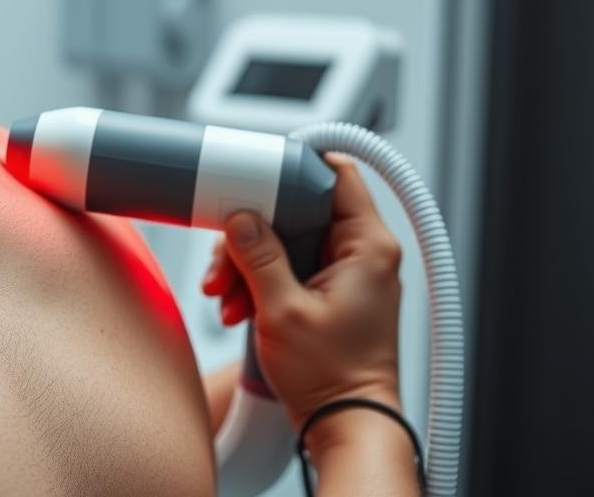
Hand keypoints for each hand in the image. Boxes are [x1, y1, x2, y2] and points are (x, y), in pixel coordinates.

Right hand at [199, 153, 402, 429]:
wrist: (345, 425)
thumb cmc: (333, 378)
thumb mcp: (282, 311)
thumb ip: (260, 256)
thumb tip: (241, 218)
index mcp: (368, 246)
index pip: (336, 175)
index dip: (293, 167)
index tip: (253, 175)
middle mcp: (363, 254)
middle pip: (298, 211)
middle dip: (253, 234)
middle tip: (225, 261)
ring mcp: (347, 274)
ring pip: (286, 241)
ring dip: (248, 264)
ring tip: (226, 297)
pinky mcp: (330, 293)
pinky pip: (288, 268)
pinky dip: (259, 283)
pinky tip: (238, 307)